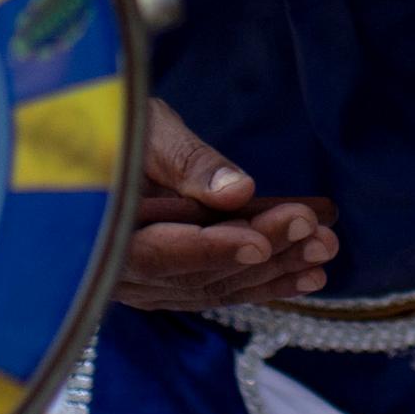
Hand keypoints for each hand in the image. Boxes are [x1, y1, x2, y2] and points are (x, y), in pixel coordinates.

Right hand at [118, 100, 335, 308]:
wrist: (90, 144)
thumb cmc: (110, 123)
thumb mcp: (144, 128)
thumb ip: (186, 162)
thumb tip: (238, 191)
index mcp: (97, 231)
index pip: (158, 253)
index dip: (212, 250)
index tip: (260, 241)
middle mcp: (116, 272)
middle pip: (195, 274)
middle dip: (261, 254)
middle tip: (314, 231)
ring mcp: (141, 286)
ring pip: (212, 287)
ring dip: (272, 271)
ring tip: (324, 249)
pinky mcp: (166, 285)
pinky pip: (216, 290)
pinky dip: (263, 282)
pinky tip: (308, 276)